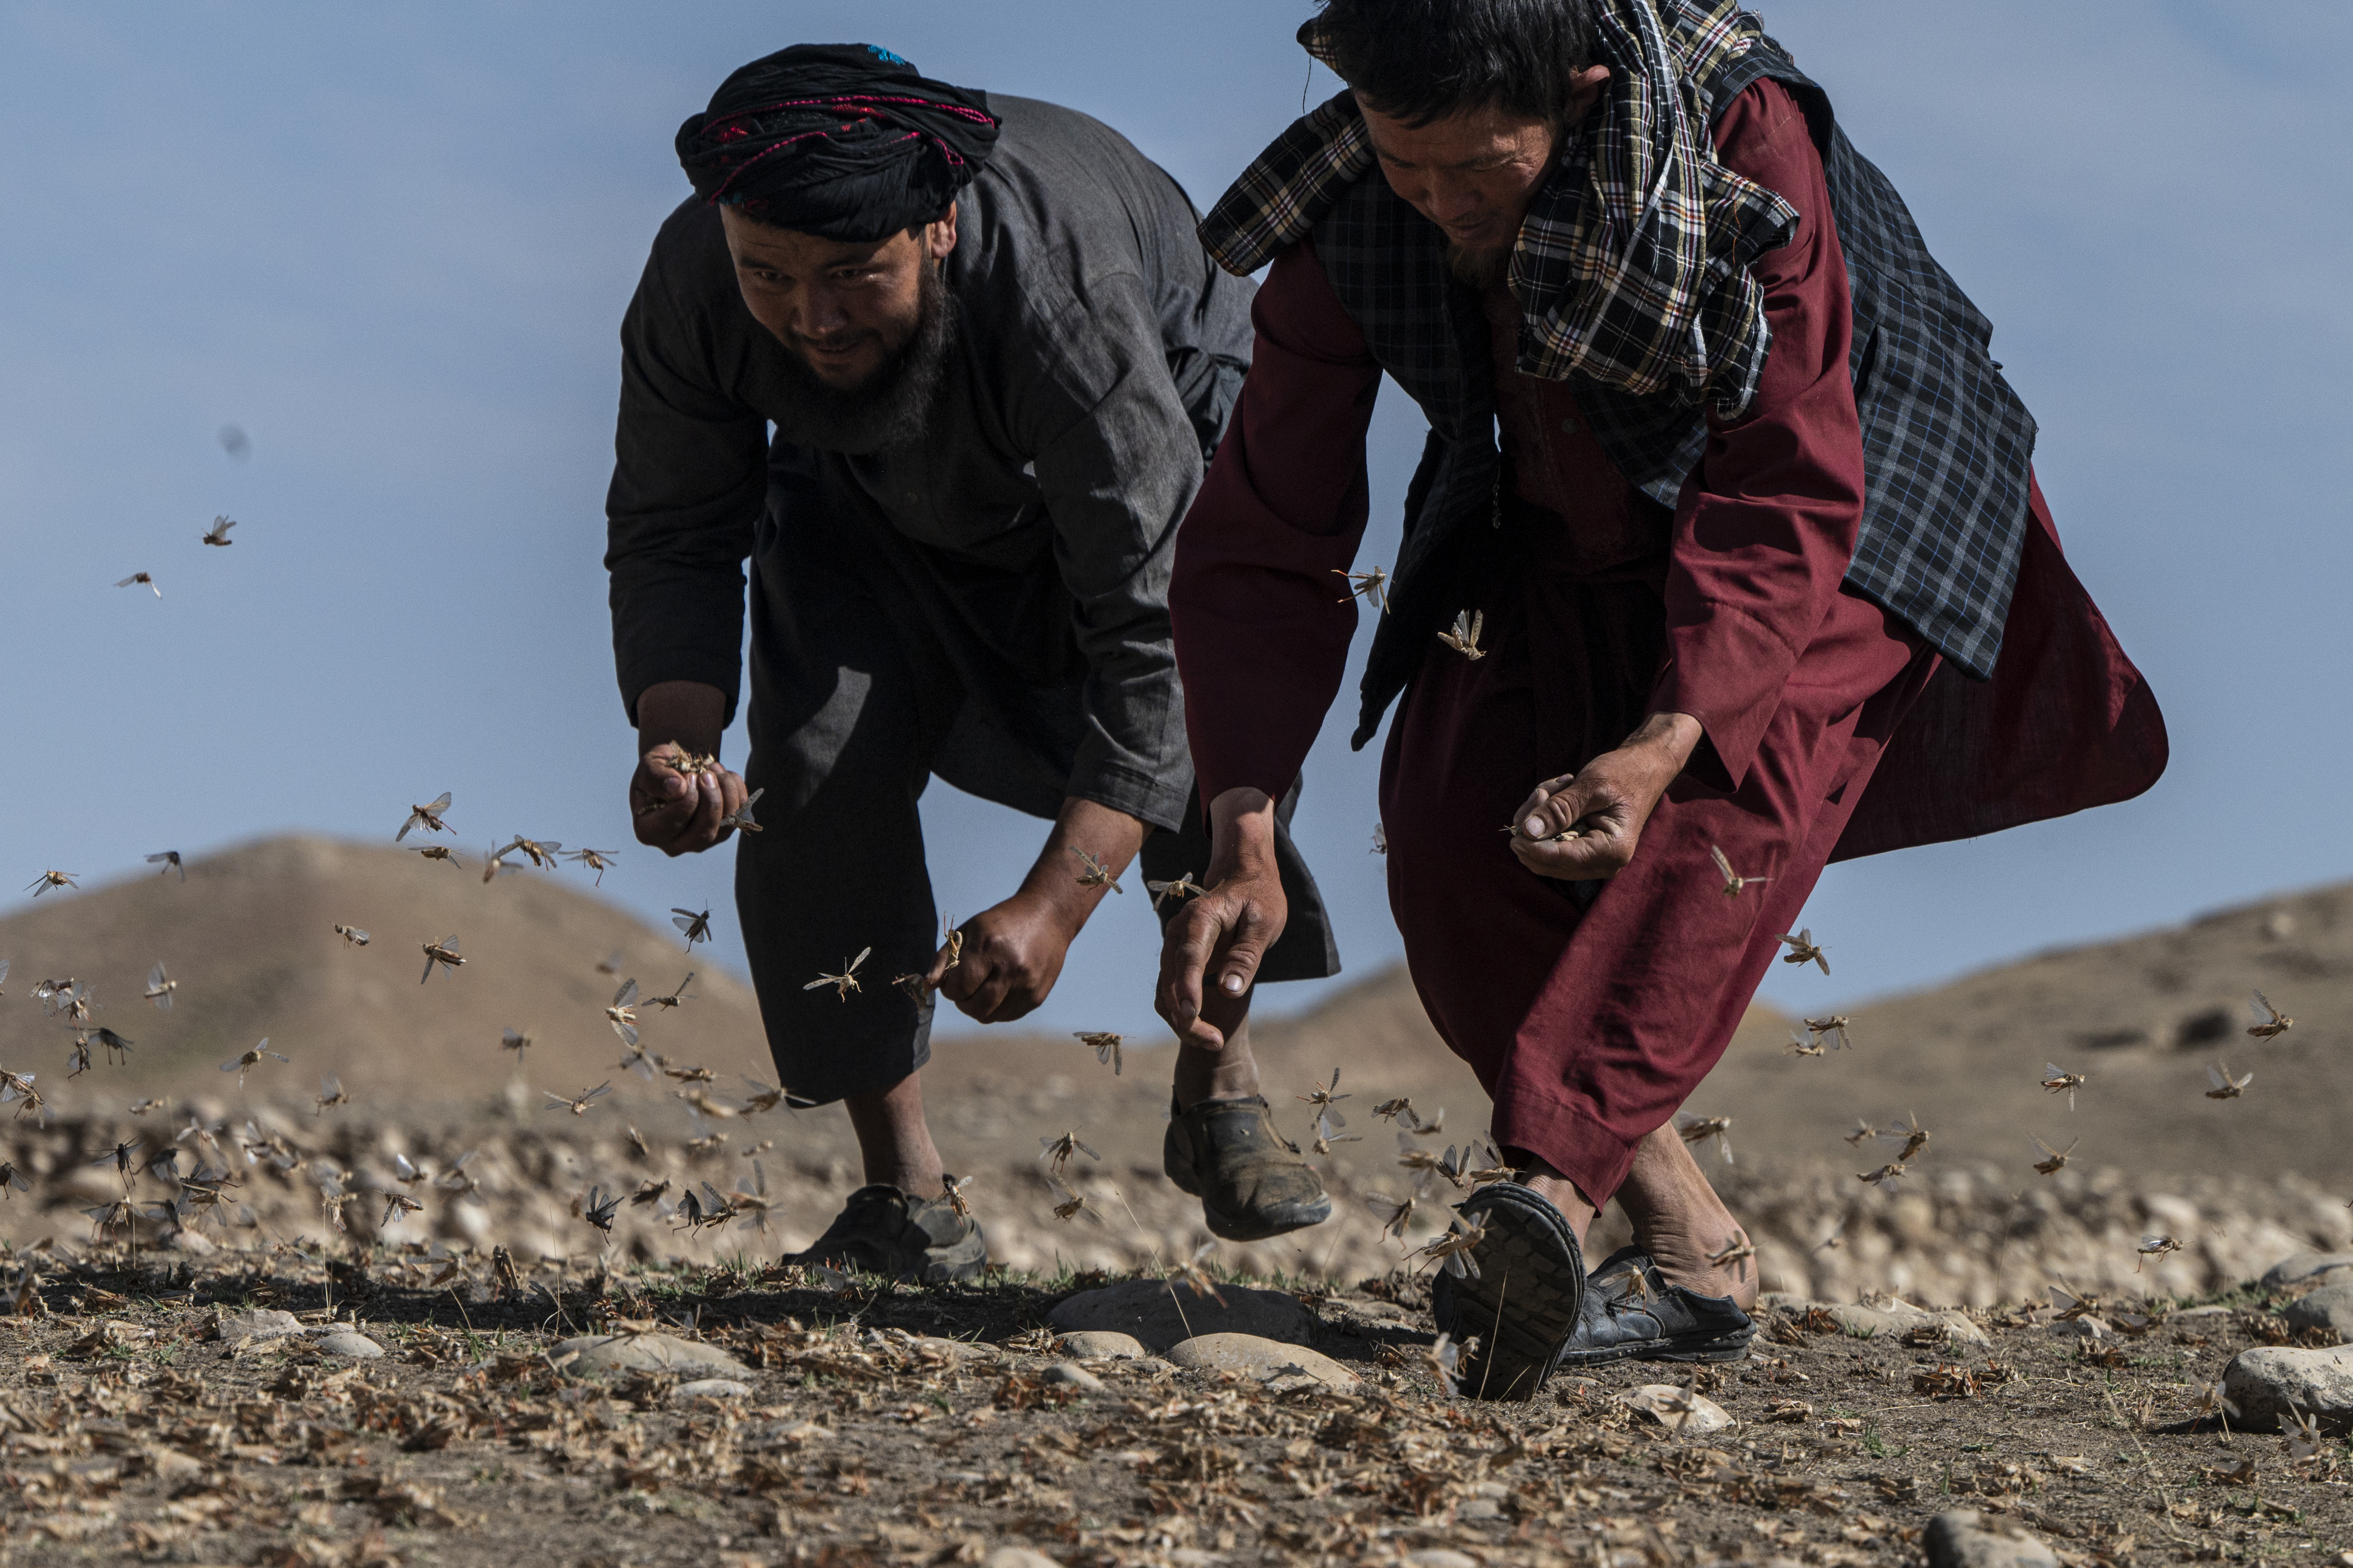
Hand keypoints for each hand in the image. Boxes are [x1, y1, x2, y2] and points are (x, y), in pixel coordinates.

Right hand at [629, 680, 747, 856]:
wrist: (679, 765)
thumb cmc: (660, 766)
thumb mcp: (651, 763)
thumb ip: (656, 774)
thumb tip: (675, 787)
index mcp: (648, 830)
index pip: (670, 826)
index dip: (685, 802)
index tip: (689, 774)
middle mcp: (674, 842)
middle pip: (701, 835)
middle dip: (711, 801)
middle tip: (709, 769)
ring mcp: (701, 840)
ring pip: (723, 830)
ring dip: (726, 795)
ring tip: (717, 767)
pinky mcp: (723, 831)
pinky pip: (740, 819)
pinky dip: (739, 794)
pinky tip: (728, 774)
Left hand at [933, 794, 1144, 1023]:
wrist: (1048, 917)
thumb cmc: (1001, 923)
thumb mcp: (968, 930)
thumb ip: (944, 958)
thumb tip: (927, 986)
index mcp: (990, 947)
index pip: (959, 987)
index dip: (950, 988)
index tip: (954, 978)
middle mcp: (1012, 967)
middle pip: (974, 1008)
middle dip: (962, 1001)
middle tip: (965, 986)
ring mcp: (1027, 985)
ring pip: (989, 1016)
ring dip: (978, 1006)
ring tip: (983, 986)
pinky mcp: (1037, 997)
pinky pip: (1006, 1016)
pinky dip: (996, 1008)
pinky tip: (1000, 988)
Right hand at [1157, 788, 1284, 1050]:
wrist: (1244, 878)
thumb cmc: (1260, 899)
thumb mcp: (1264, 924)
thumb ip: (1246, 956)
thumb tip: (1228, 992)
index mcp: (1199, 919)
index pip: (1188, 957)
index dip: (1187, 989)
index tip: (1192, 1017)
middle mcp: (1178, 933)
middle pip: (1171, 980)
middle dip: (1186, 1016)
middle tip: (1215, 1042)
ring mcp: (1174, 947)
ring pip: (1165, 990)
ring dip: (1182, 1020)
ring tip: (1213, 1042)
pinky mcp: (1178, 960)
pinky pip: (1170, 990)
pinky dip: (1180, 1013)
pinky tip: (1203, 1030)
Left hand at [1507, 712, 1702, 881]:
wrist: (1645, 768)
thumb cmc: (1624, 773)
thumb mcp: (1592, 785)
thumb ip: (1560, 809)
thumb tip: (1528, 831)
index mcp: (1612, 850)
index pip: (1560, 860)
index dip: (1531, 846)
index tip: (1515, 827)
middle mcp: (1602, 863)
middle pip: (1545, 861)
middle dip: (1534, 828)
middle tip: (1542, 792)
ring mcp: (1591, 860)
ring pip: (1542, 853)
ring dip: (1539, 818)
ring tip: (1556, 786)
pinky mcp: (1581, 850)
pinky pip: (1549, 842)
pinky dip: (1546, 819)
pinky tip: (1558, 793)